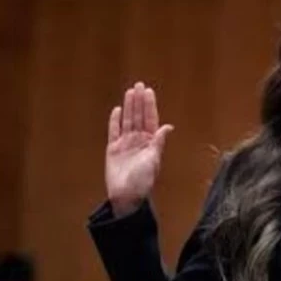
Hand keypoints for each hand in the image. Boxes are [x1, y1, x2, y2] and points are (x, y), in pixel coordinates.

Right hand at [106, 82, 173, 216]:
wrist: (126, 195)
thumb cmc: (143, 180)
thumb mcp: (153, 160)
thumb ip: (158, 142)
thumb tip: (168, 126)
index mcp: (150, 143)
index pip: (150, 119)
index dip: (149, 106)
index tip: (149, 91)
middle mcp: (138, 141)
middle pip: (138, 116)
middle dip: (139, 101)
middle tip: (139, 85)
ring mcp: (125, 144)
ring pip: (127, 120)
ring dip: (128, 107)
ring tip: (130, 92)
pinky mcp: (112, 149)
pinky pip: (113, 131)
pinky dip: (114, 121)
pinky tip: (117, 110)